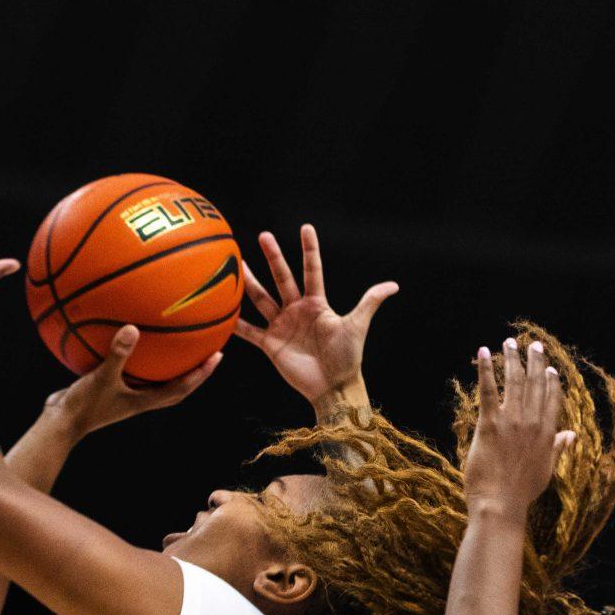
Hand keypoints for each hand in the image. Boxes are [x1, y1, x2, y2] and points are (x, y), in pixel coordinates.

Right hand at [45, 326, 221, 437]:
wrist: (59, 424)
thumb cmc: (83, 405)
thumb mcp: (101, 377)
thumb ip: (118, 354)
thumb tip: (132, 328)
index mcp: (146, 400)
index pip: (183, 387)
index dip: (202, 373)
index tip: (218, 356)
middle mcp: (140, 399)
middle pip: (177, 387)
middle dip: (195, 372)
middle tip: (209, 351)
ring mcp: (126, 395)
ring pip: (155, 380)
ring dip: (168, 366)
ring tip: (177, 343)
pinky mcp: (111, 389)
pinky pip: (130, 370)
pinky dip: (134, 356)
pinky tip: (129, 336)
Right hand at [233, 224, 396, 410]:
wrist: (334, 387)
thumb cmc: (347, 357)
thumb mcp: (357, 325)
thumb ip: (369, 302)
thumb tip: (393, 286)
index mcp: (317, 303)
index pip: (312, 270)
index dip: (309, 250)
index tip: (305, 227)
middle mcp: (297, 310)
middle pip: (282, 278)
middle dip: (274, 257)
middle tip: (264, 235)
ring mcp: (282, 325)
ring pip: (262, 299)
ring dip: (250, 283)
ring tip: (237, 265)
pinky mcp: (271, 344)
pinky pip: (249, 332)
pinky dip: (235, 324)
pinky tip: (221, 312)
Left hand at [462, 338, 573, 514]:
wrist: (500, 505)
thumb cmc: (522, 492)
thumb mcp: (547, 470)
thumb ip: (558, 448)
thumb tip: (572, 435)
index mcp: (547, 434)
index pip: (552, 400)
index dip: (552, 382)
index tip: (551, 368)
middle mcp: (532, 423)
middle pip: (535, 385)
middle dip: (535, 362)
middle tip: (534, 345)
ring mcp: (511, 422)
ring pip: (515, 382)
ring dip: (513, 359)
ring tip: (510, 343)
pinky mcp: (489, 424)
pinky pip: (488, 390)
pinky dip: (486, 369)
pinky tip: (484, 352)